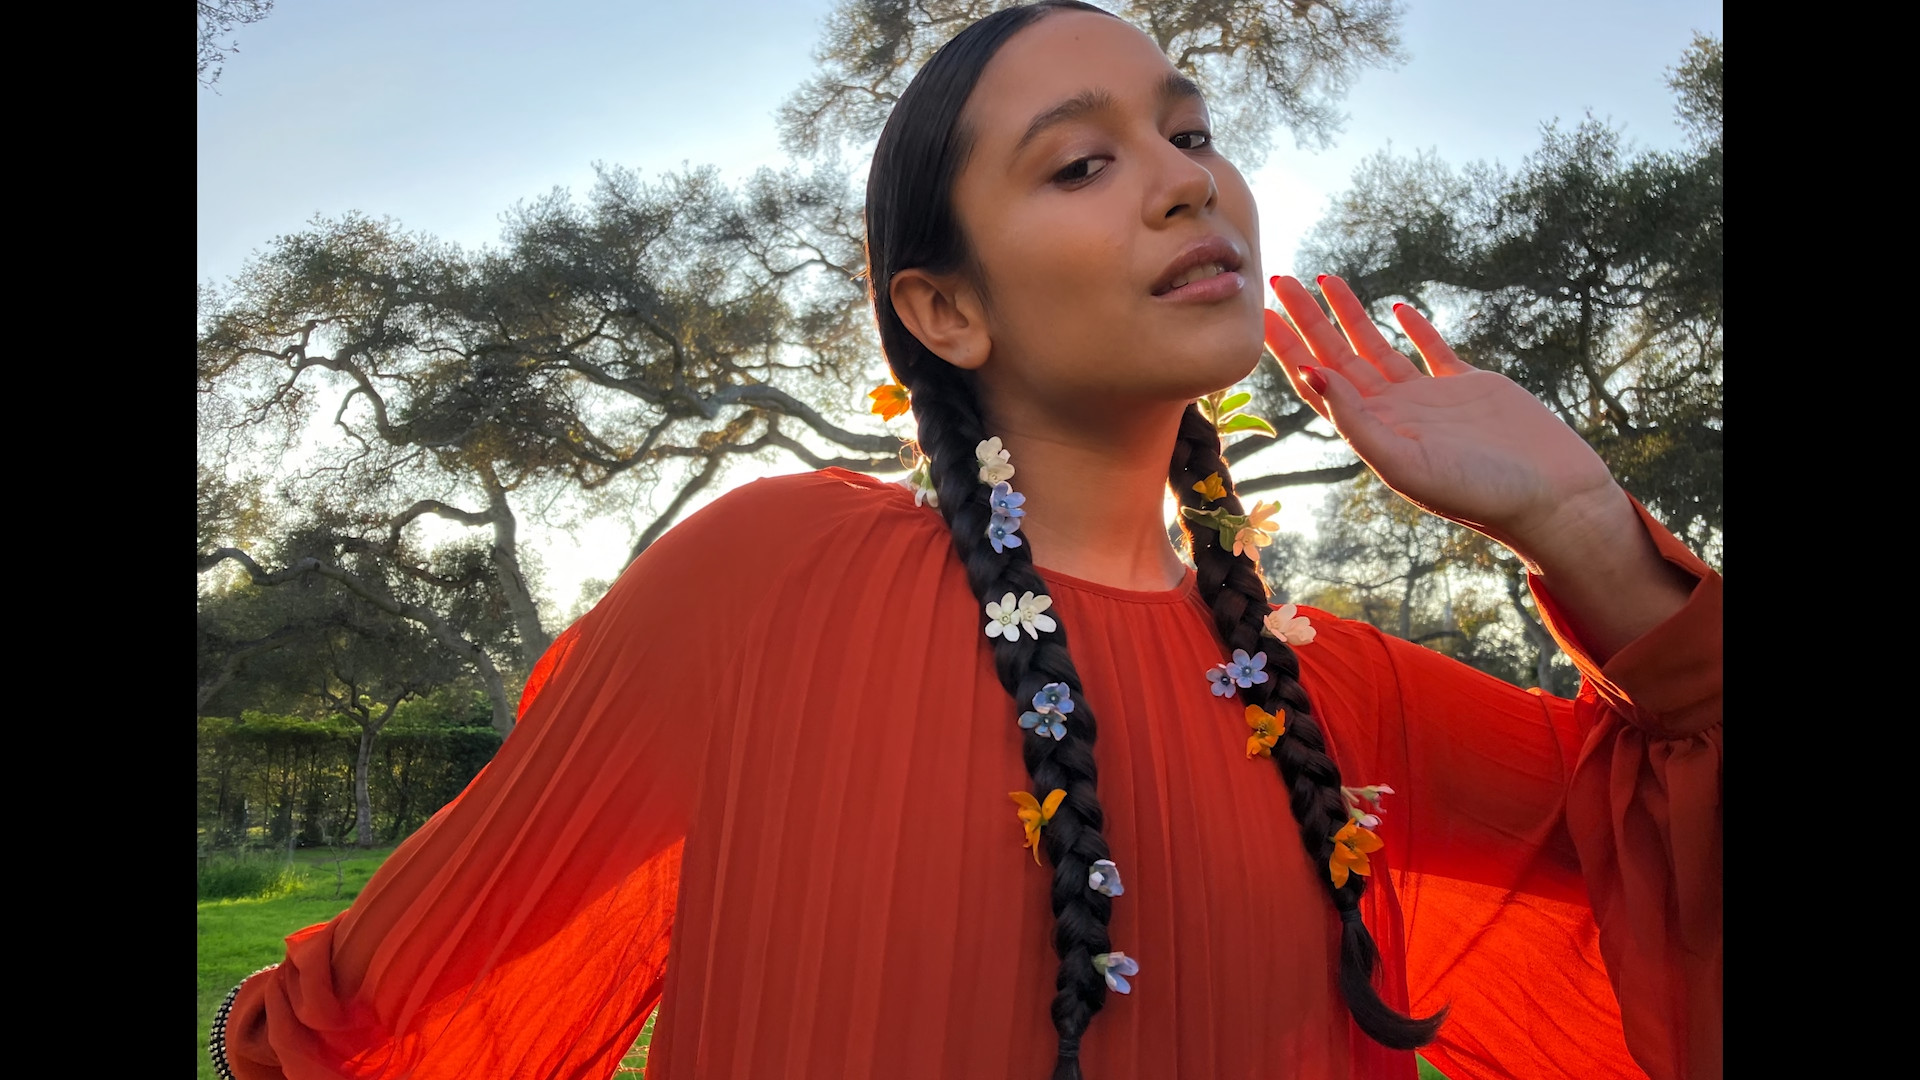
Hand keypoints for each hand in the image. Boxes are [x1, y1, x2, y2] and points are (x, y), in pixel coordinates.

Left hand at [1262, 274, 1618, 556]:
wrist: (1548, 498)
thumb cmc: (1477, 494)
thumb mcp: (1405, 463)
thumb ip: (1356, 421)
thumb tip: (1311, 375)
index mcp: (1372, 432)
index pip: (1316, 384)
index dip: (1287, 348)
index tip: (1262, 313)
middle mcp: (1393, 413)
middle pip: (1337, 356)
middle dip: (1307, 319)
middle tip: (1281, 279)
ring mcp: (1429, 398)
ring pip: (1377, 346)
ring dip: (1349, 315)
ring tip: (1325, 278)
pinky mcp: (1467, 386)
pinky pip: (1432, 349)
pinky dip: (1414, 326)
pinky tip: (1396, 306)